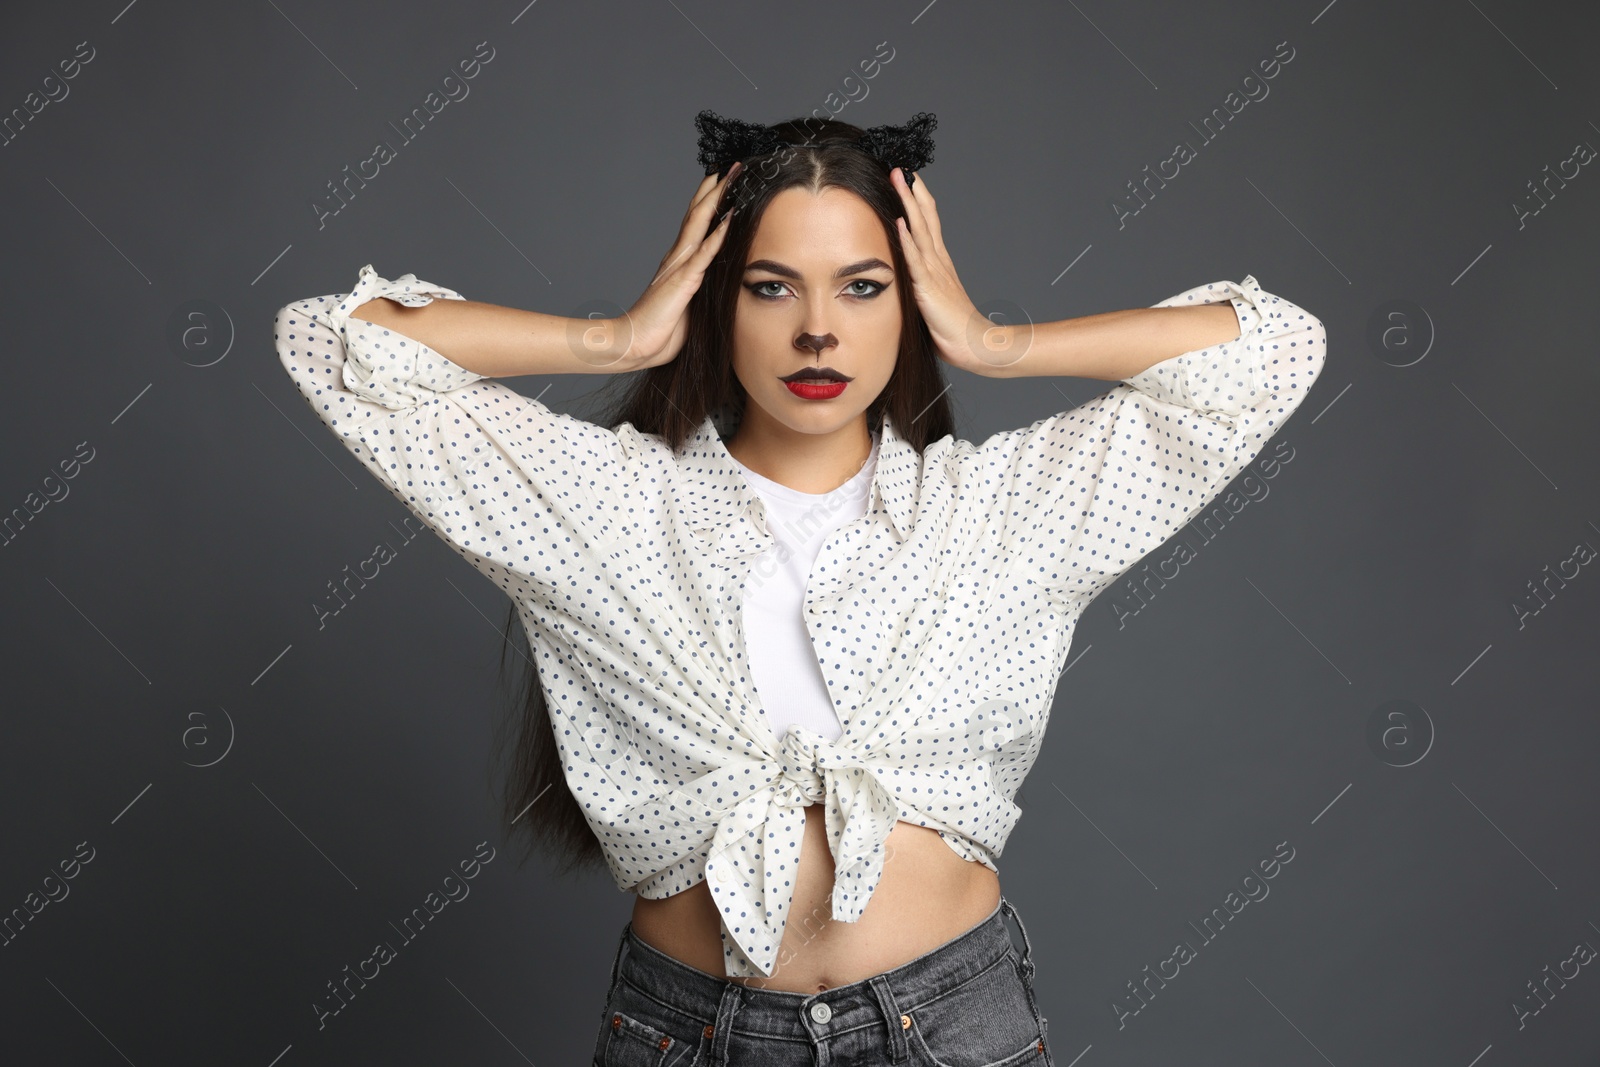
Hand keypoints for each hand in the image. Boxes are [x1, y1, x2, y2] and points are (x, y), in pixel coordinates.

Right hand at [610, 164, 740, 368]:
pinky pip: (704, 253)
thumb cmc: (661, 330)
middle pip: (698, 213)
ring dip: (717, 199)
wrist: (635, 344)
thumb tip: (721, 285)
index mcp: (679, 262)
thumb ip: (701, 290)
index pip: (697, 223)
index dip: (711, 200)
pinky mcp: (683, 281)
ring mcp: (679, 266)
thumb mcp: (689, 306)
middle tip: (734, 165)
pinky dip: (718, 234)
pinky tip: (730, 217)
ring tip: (732, 177)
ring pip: (699, 223)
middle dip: (716, 188)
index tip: (726, 180)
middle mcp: (678, 257)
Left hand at [889, 167, 996, 374]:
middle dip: (912, 192)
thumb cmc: (953, 329)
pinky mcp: (929, 288)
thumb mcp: (931, 301)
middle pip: (925, 218)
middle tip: (901, 168)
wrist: (974, 345)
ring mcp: (935, 272)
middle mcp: (938, 261)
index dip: (918, 201)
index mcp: (939, 264)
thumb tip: (903, 280)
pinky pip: (916, 260)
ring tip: (899, 180)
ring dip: (908, 204)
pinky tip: (900, 222)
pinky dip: (908, 240)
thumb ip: (920, 286)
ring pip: (920, 230)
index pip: (928, 224)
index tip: (908, 180)